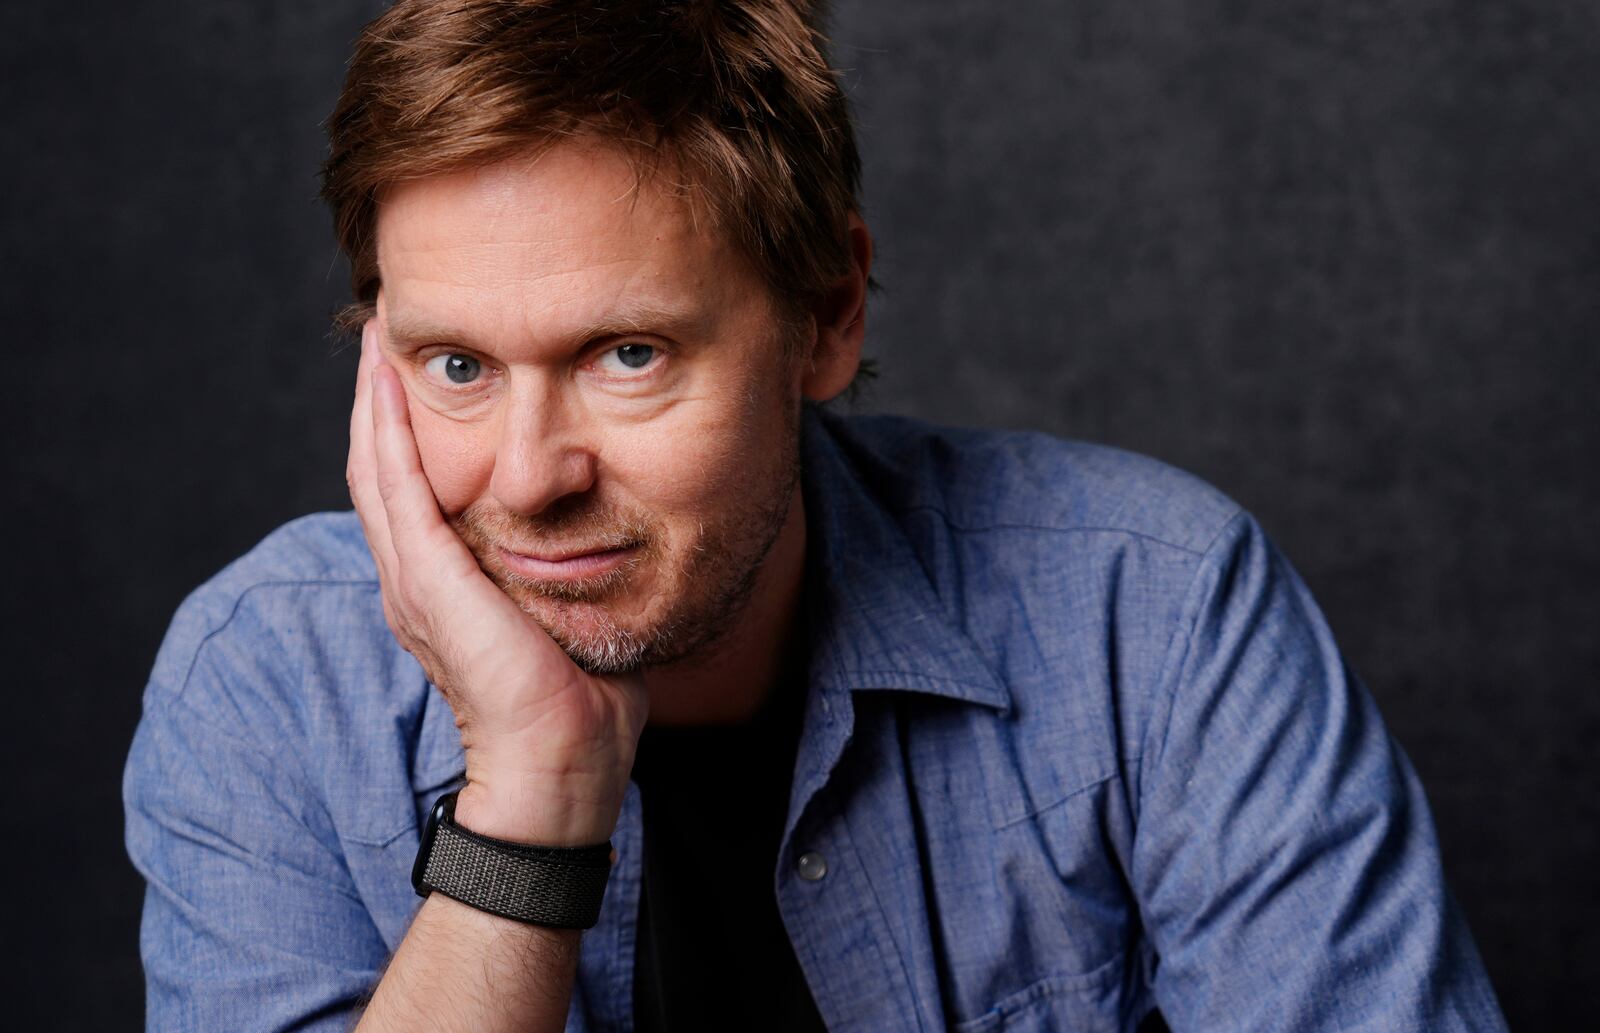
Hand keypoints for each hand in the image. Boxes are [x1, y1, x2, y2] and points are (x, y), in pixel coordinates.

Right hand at [346, 319, 646, 845]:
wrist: (562, 766)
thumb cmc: (578, 703)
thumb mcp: (568, 615)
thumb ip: (567, 572)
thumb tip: (605, 537)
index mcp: (442, 590)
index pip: (412, 491)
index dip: (407, 430)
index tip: (423, 372)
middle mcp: (414, 581)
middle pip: (380, 469)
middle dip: (381, 401)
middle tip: (387, 333)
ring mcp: (413, 582)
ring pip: (376, 468)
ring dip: (373, 401)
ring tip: (379, 338)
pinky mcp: (427, 584)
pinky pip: (396, 488)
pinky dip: (385, 431)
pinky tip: (385, 381)